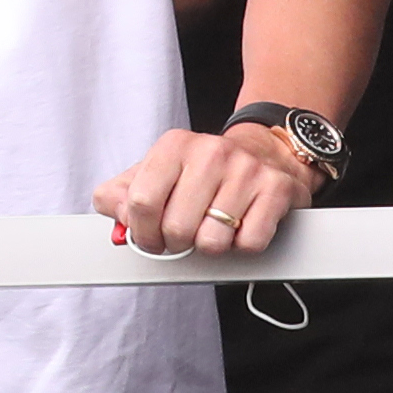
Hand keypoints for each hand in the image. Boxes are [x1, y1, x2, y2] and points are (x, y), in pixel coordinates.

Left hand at [93, 125, 317, 255]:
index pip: (140, 202)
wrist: (266, 151)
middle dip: (177, 244)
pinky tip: (242, 225)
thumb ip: (121, 196)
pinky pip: (249, 244)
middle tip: (185, 235)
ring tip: (216, 226)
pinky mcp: (276, 189)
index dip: (142, 233)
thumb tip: (116, 220)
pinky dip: (243, 246)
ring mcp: (246, 169)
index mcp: (174, 145)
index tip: (150, 238)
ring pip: (212, 242)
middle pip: (176, 229)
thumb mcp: (157, 173)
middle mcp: (210, 152)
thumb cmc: (204, 171)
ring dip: (211, 245)